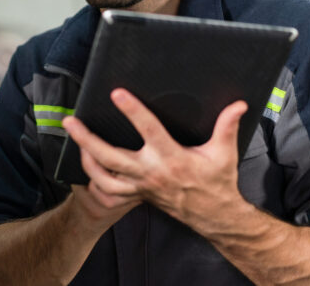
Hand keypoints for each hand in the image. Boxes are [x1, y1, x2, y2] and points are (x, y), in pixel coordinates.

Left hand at [62, 88, 247, 231]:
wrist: (214, 216)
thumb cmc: (218, 182)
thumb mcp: (224, 153)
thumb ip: (227, 126)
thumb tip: (239, 104)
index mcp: (172, 158)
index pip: (148, 130)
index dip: (132, 111)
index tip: (117, 93)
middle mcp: (151, 172)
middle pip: (111, 156)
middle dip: (87, 139)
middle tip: (70, 121)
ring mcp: (141, 185)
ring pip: (104, 176)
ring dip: (85, 158)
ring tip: (74, 139)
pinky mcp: (137, 193)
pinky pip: (109, 189)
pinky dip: (94, 177)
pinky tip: (85, 163)